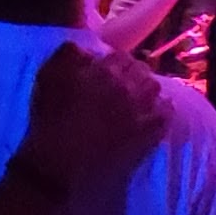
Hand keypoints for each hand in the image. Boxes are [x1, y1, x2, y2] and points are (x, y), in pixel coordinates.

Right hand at [19, 40, 162, 187]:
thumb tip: (87, 49)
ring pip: (155, 87)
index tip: (108, 74)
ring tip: (136, 101)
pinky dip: (161, 110)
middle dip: (132, 75)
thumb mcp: (48, 77)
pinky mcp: (152, 131)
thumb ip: (69, 55)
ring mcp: (143, 107)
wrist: (61, 165)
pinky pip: (167, 112)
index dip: (114, 64)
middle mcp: (129, 84)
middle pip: (140, 69)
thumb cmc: (50, 121)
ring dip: (146, 91)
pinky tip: (151, 117)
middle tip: (121, 88)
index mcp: (105, 69)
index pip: (119, 55)